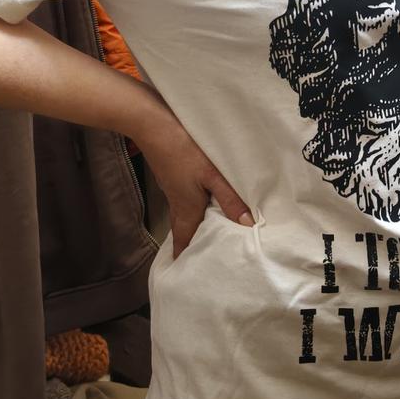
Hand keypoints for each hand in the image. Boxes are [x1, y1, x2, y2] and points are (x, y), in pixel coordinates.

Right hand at [130, 86, 253, 258]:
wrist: (152, 123)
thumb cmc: (183, 149)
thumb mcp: (212, 175)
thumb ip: (230, 199)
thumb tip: (247, 225)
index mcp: (187, 209)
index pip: (185, 242)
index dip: (186, 258)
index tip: (189, 275)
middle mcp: (178, 204)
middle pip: (184, 232)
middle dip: (192, 247)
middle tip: (201, 261)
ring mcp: (174, 190)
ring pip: (184, 217)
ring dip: (194, 229)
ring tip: (208, 238)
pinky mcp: (174, 177)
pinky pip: (185, 201)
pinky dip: (194, 210)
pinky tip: (204, 205)